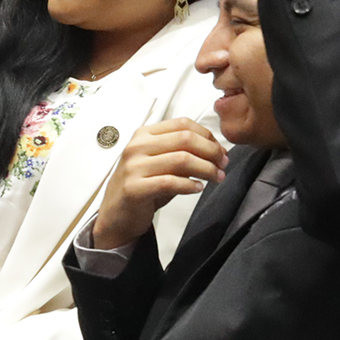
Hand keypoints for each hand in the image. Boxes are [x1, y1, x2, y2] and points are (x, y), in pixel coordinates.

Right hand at [90, 118, 230, 249]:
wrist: (116, 215)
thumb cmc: (142, 187)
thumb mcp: (162, 164)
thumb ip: (183, 153)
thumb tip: (216, 150)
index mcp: (144, 135)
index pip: (183, 124)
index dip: (207, 136)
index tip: (220, 149)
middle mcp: (137, 146)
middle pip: (185, 139)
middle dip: (211, 151)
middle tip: (223, 164)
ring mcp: (134, 167)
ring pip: (182, 159)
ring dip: (206, 169)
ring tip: (217, 177)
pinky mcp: (134, 188)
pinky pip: (170, 182)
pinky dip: (189, 184)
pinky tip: (198, 188)